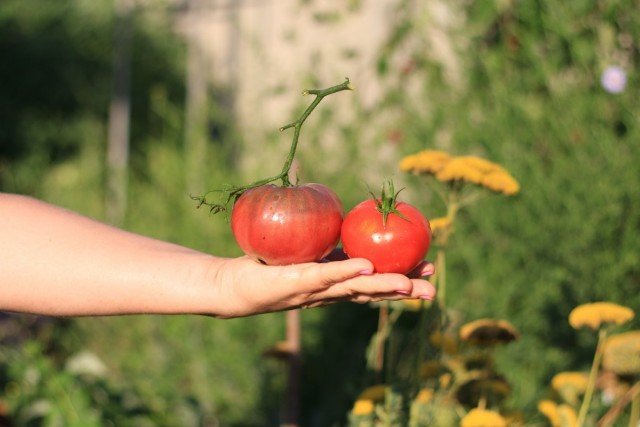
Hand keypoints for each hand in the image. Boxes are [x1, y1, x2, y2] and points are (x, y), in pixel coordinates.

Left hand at [206, 254, 435, 317]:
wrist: (231, 286)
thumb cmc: (267, 267)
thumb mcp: (303, 255)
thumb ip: (324, 247)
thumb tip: (343, 220)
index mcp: (333, 283)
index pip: (373, 282)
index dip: (400, 278)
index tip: (427, 268)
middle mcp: (328, 292)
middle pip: (371, 292)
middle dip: (402, 292)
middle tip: (432, 291)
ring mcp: (313, 290)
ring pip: (354, 287)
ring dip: (381, 286)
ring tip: (408, 285)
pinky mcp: (295, 282)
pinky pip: (323, 275)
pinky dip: (345, 271)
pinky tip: (365, 266)